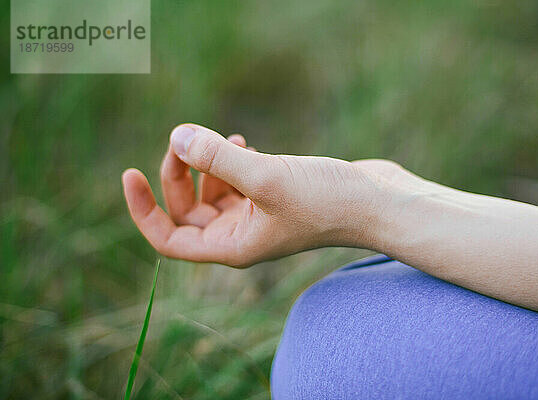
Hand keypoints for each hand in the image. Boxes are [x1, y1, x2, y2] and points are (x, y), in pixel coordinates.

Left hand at [122, 124, 411, 266]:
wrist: (376, 202)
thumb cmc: (327, 200)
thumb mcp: (267, 177)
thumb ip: (219, 158)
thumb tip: (177, 136)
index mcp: (232, 246)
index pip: (168, 238)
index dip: (143, 209)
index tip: (130, 173)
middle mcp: (240, 236)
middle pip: (187, 209)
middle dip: (179, 173)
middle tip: (187, 138)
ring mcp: (257, 216)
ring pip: (210, 192)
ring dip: (205, 163)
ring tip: (222, 140)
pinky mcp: (272, 196)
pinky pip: (235, 180)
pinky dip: (229, 161)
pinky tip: (243, 141)